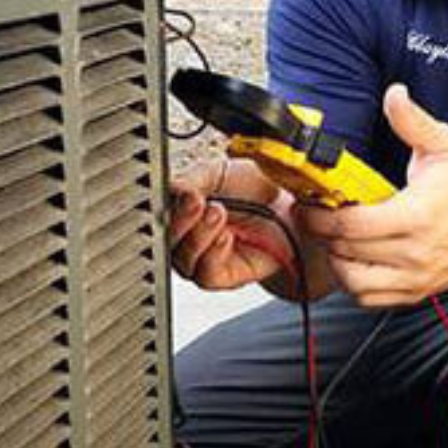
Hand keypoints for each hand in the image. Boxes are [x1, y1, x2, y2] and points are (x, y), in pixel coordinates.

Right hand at [169, 157, 284, 289]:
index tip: (182, 191)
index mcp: (182, 209)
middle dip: (181, 219)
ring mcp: (203, 256)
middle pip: (165, 239)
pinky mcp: (222, 275)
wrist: (287, 205)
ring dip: (199, 235)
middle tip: (199, 202)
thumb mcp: (219, 172)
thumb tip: (172, 189)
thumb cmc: (255, 188)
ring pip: (182, 258)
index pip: (159, 213)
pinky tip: (226, 237)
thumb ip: (192, 179)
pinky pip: (205, 274)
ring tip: (218, 213)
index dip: (166, 205)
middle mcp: (189, 235)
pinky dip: (213, 254)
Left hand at [295, 84, 447, 306]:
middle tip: (314, 216)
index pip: (352, 226)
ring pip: (354, 282)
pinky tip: (353, 259)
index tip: (310, 205)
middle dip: (322, 234)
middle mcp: (415, 253)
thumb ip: (413, 122)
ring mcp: (415, 278)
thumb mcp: (444, 146)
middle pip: (347, 252)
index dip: (321, 217)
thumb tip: (394, 95)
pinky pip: (371, 298)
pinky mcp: (415, 292)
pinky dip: (354, 283)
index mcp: (416, 217)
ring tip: (333, 238)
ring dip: (336, 260)